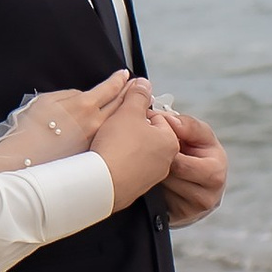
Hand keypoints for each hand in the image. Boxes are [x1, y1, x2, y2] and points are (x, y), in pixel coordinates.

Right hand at [0, 73, 134, 173]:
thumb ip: (68, 95)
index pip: (110, 89)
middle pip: (122, 107)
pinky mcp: (99, 163)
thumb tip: (82, 97)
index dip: (119, 80)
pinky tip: (124, 138)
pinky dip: (124, 139)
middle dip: (130, 96)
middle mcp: (96, 126)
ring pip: (123, 128)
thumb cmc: (30, 134)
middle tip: (137, 88)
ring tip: (133, 111)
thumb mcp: (45, 102)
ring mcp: (100, 145)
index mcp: (84, 106)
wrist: (23, 166)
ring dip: (129, 117)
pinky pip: (117, 146)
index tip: (125, 75)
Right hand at [94, 79, 182, 209]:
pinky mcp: (136, 188)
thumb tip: (144, 83)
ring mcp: (152, 177)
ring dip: (125, 147)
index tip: (124, 117)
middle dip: (132, 130)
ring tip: (111, 145)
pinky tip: (109, 160)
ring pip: (138, 152)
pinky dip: (120, 163)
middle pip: (148, 135)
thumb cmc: (117, 147)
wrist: (102, 183)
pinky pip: (129, 169)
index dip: (137, 113)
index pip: (156, 117)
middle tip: (115, 130)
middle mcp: (166, 161)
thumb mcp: (128, 111)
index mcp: (170, 141)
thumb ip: (138, 95)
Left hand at [157, 104, 227, 226]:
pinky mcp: (179, 218)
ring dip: (151, 174)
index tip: (154, 137)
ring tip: (150, 163)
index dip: (164, 148)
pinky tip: (152, 178)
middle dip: (156, 162)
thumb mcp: (200, 136)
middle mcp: (207, 196)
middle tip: (148, 151)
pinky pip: (156, 201)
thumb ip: (188, 125)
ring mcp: (192, 210)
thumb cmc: (199, 154)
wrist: (199, 183)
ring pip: (160, 188)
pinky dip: (150, 187)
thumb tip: (169, 121)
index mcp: (215, 172)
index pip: (179, 163)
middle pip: (167, 177)